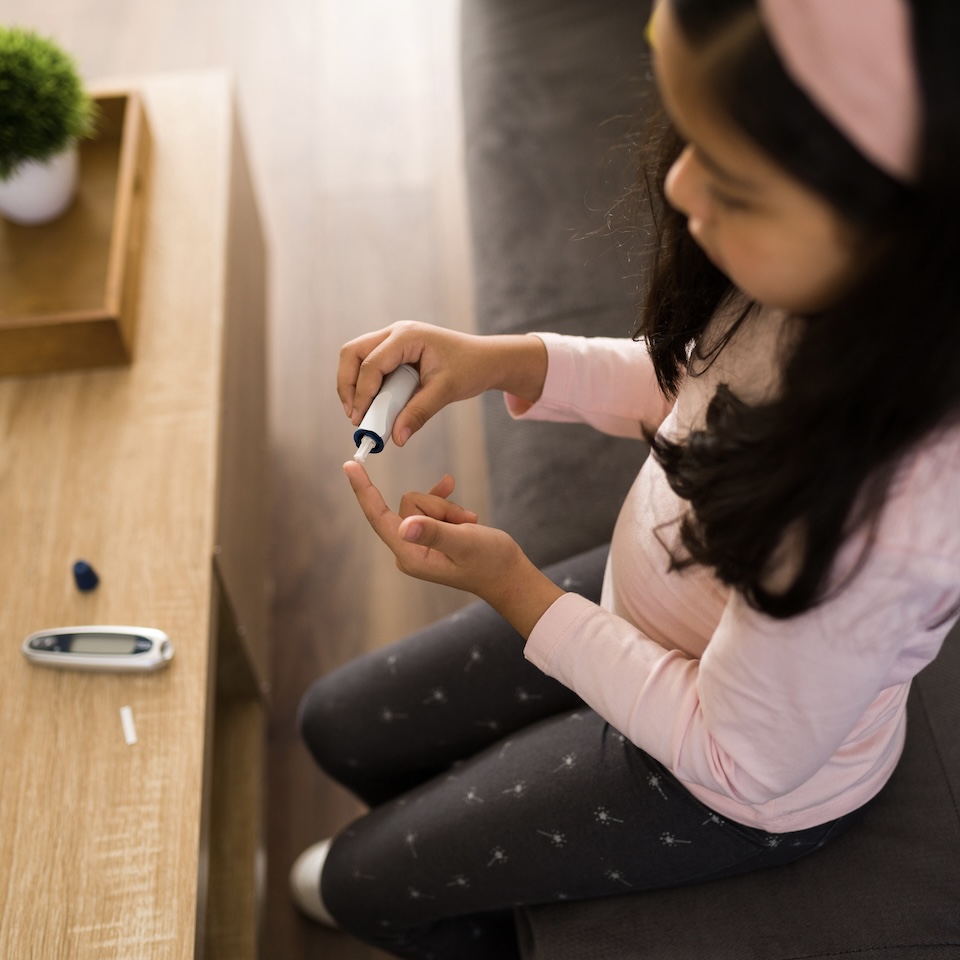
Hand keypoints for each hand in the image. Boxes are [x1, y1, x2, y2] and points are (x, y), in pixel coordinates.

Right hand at [338, 321, 546, 447]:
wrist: (486, 359)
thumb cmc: (470, 368)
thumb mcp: (445, 391)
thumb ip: (419, 413)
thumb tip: (397, 439)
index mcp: (407, 336)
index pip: (372, 363)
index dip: (362, 393)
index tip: (360, 420)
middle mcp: (395, 333)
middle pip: (352, 353)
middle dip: (348, 385)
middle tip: (353, 415)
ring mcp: (393, 340)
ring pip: (356, 358)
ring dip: (354, 385)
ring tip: (361, 414)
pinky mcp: (394, 352)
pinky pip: (369, 366)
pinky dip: (366, 386)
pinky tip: (374, 406)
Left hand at [343, 461, 563, 636]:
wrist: (508, 575)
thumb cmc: (490, 562)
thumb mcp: (464, 543)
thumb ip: (434, 533)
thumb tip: (405, 526)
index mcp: (410, 555)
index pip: (379, 517)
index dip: (364, 490)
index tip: (349, 465)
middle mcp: (409, 549)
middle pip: (409, 504)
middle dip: (438, 505)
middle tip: (464, 524)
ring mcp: (419, 543)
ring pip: (422, 503)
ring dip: (448, 509)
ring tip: (468, 526)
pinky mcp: (429, 536)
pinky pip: (431, 507)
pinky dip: (447, 506)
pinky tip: (465, 512)